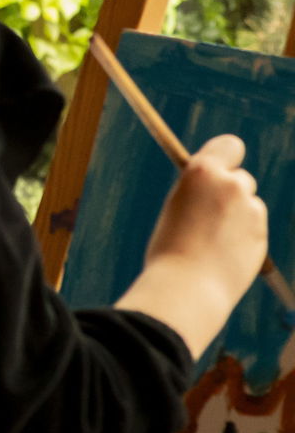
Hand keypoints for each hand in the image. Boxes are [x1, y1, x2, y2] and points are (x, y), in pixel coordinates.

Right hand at [117, 134, 267, 358]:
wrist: (187, 287)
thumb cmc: (170, 247)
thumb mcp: (177, 206)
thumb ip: (202, 192)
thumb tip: (217, 189)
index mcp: (202, 171)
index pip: (229, 145)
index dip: (226, 156)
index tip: (220, 170)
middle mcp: (231, 185)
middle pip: (241, 178)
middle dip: (231, 192)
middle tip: (208, 215)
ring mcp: (250, 210)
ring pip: (249, 205)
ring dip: (237, 217)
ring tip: (211, 241)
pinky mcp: (261, 234)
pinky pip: (253, 228)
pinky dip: (242, 237)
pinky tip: (223, 254)